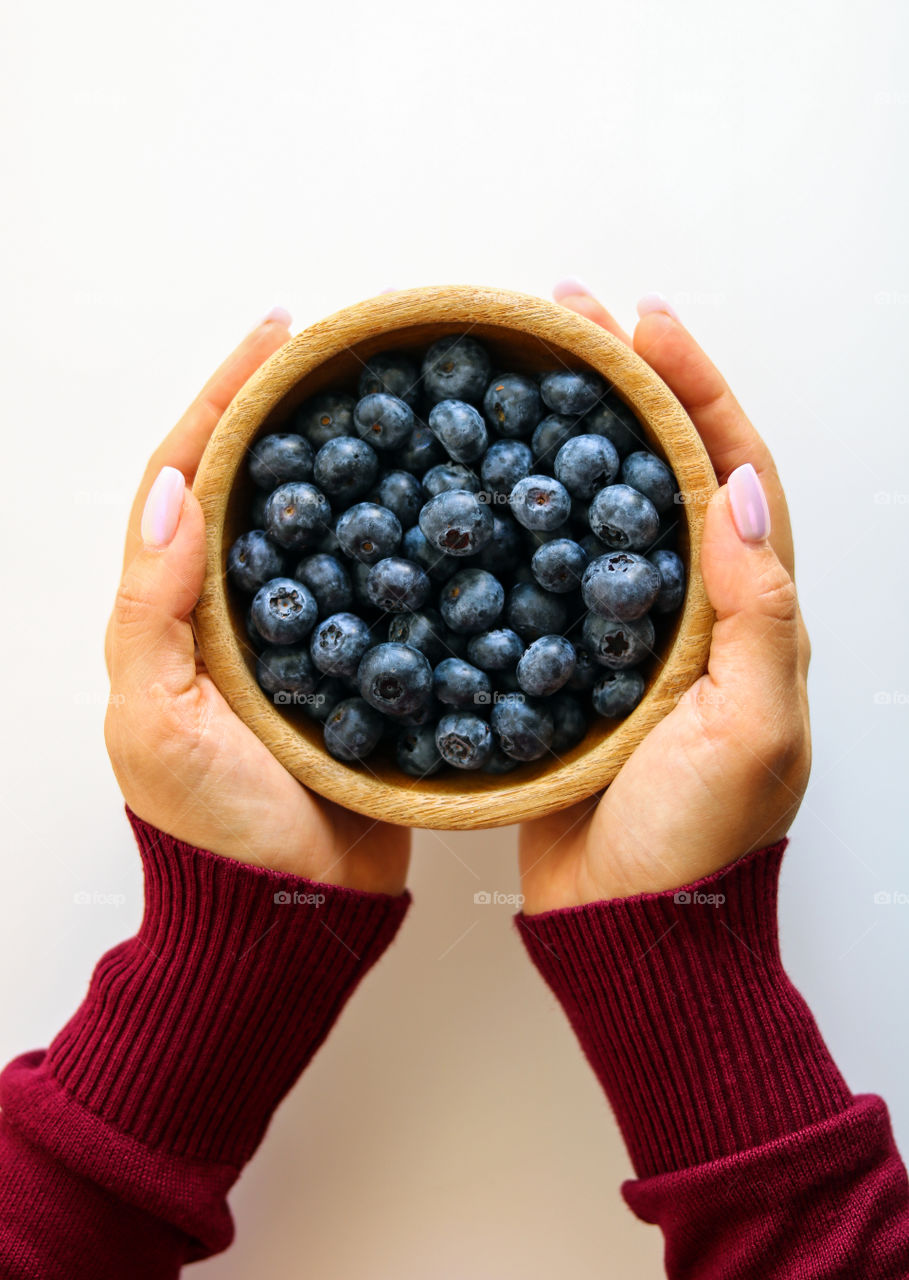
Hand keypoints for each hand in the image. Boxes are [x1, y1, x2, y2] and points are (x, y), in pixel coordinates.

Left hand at [104, 311, 408, 894]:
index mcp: (176, 612)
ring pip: (327, 528)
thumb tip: (174, 494)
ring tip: (399, 401)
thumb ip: (153, 612)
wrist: (293, 913)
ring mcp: (305, 638)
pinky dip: (405, 537)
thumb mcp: (158, 721)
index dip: (226, 400)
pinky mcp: (364, 670)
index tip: (278, 335)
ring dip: (354, 460)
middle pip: (261, 485)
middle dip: (293, 409)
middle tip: (346, 350)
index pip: (191, 477)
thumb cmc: (215, 827)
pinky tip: (443, 502)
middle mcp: (237, 611)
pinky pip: (384, 586)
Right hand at [519, 289, 809, 912]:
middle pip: (663, 473)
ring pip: (602, 513)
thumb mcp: (751, 733)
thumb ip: (757, 615)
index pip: (731, 473)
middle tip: (571, 317)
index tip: (646, 324)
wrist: (634, 927)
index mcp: (751, 616)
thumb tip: (736, 492)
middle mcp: (693, 612)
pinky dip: (523, 518)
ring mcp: (628, 637)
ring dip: (571, 438)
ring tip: (525, 374)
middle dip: (627, 387)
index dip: (696, 391)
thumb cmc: (699, 842)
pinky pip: (547, 574)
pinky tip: (482, 485)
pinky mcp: (567, 668)